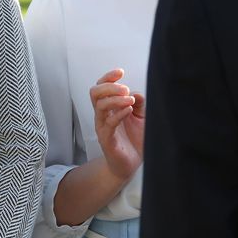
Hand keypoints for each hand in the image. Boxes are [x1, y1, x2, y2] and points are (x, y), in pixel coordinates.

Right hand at [90, 68, 145, 182]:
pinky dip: (118, 114)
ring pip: (100, 105)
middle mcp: (104, 115)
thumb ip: (140, 104)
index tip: (120, 72)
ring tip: (130, 100)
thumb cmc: (135, 140)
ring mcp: (103, 126)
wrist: (132, 165)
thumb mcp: (142, 117)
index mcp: (110, 107)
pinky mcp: (107, 139)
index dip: (108, 77)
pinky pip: (108, 123)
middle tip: (124, 88)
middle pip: (95, 92)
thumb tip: (136, 92)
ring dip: (115, 98)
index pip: (101, 87)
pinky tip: (129, 110)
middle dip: (108, 85)